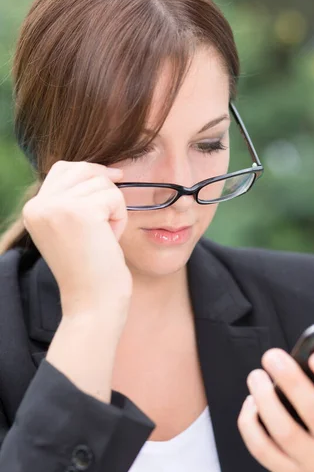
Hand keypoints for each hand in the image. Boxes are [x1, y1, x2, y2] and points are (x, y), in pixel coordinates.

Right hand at [22, 161, 131, 318]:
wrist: (94, 302)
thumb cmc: (92, 269)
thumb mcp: (72, 229)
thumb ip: (74, 201)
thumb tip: (102, 169)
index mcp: (33, 209)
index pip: (63, 169)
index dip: (91, 171)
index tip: (115, 178)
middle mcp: (38, 205)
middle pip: (84, 170)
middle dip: (105, 190)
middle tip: (108, 223)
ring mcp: (57, 207)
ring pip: (102, 183)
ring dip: (114, 209)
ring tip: (105, 238)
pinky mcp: (79, 211)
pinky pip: (114, 197)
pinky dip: (120, 218)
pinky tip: (111, 240)